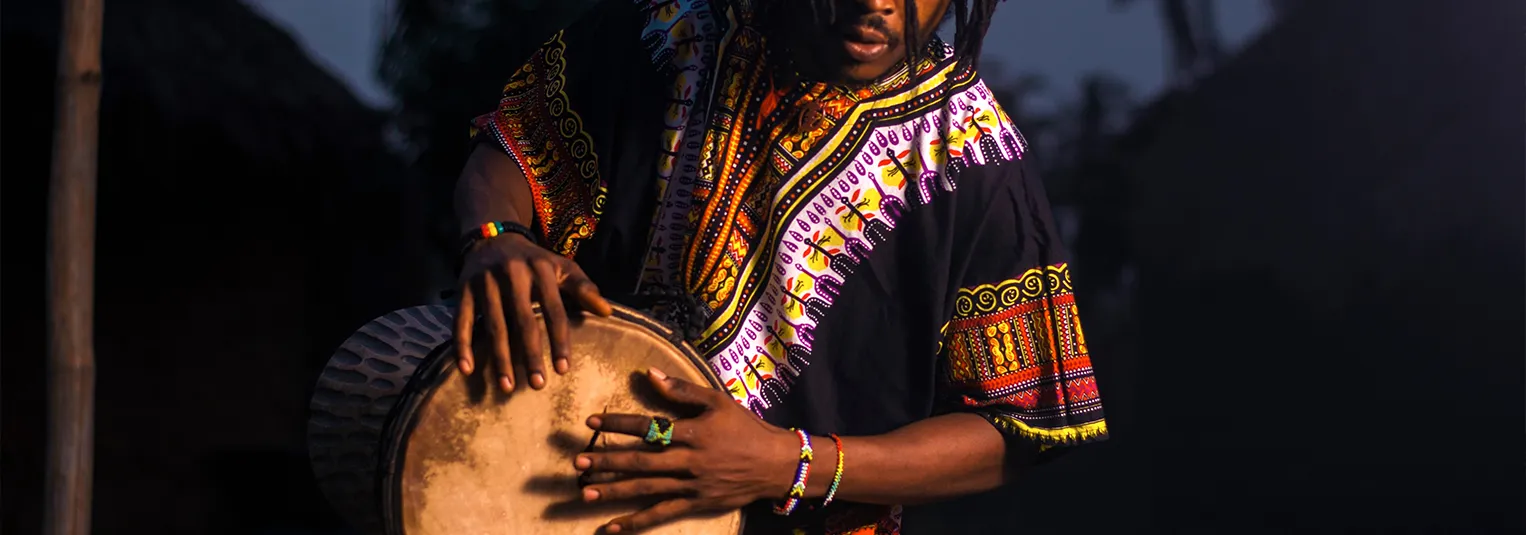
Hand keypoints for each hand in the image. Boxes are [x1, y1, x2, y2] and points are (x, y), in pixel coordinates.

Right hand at [454, 233, 611, 391]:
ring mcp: (486, 281)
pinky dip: (462, 346)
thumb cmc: (534, 261)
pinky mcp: (463, 288)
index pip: (554, 310)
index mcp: (541, 269)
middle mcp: (512, 274)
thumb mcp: (561, 267)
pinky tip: (467, 369)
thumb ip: (583, 288)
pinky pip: (461, 320)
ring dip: (499, 358)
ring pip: (494, 325)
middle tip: (537, 385)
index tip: (563, 369)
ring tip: (507, 386)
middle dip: (530, 354)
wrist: (493, 236)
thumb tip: (607, 312)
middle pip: (523, 321)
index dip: (559, 340)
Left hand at [574, 368, 800, 532]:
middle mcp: (689, 461)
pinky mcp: (695, 504)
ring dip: (614, 491)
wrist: (776, 464)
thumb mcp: (717, 401)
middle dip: (607, 461)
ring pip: (646, 489)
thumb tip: (649, 374)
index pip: (649, 427)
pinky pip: (660, 515)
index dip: (619, 423)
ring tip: (584, 492)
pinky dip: (635, 523)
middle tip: (578, 461)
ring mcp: (691, 486)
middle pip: (641, 462)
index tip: (592, 421)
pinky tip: (610, 528)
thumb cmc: (745, 428)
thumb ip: (682, 390)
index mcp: (693, 432)